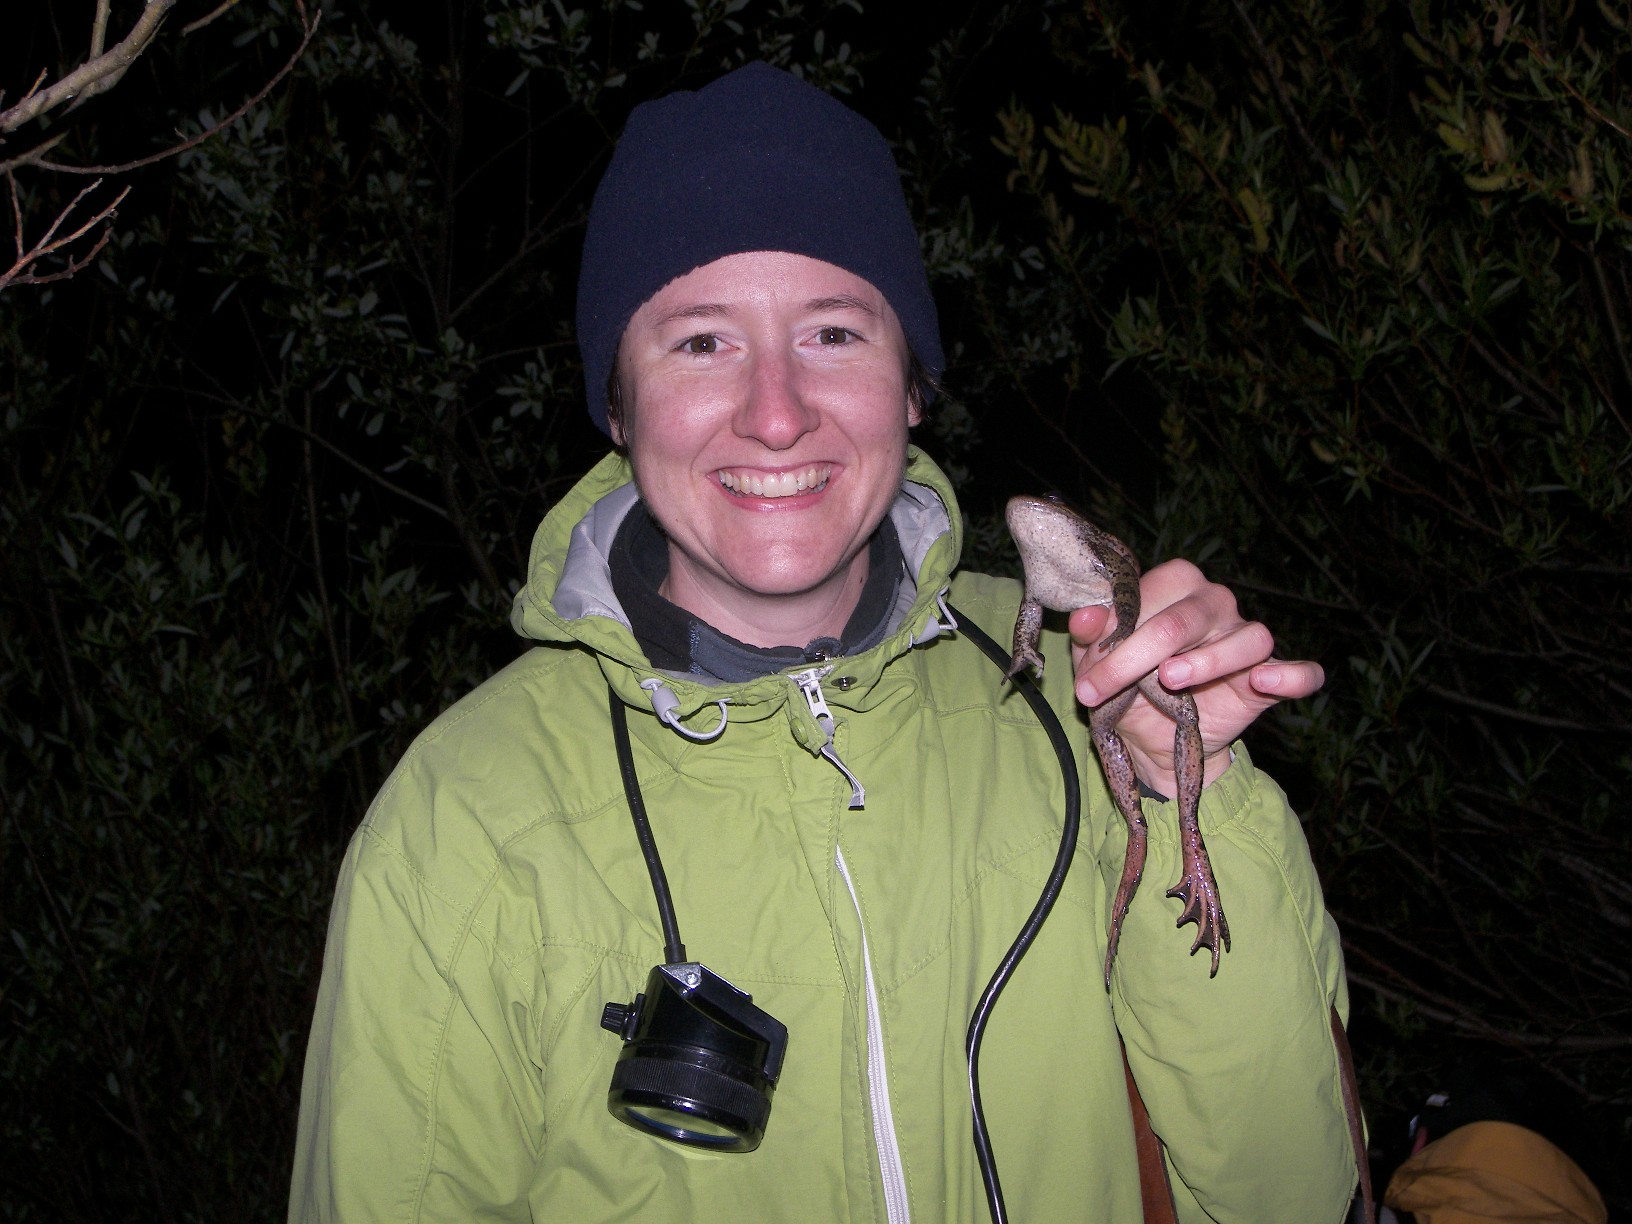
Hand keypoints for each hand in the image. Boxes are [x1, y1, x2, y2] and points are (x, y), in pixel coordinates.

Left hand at [1067, 559, 1323, 795]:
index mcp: (1173, 585)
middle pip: (1186, 618)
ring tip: (1171, 679)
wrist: (1150, 739)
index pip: (1147, 596)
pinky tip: (1266, 680)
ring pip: (1248, 637)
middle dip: (1138, 656)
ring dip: (1210, 660)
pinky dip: (1292, 675)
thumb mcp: (1096, 663)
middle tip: (1104, 689)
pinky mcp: (1271, 678)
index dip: (1113, 637)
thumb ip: (1091, 637)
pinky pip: (1301, 672)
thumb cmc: (1126, 685)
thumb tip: (1083, 618)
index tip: (1085, 681)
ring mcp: (1246, 638)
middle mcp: (1215, 604)